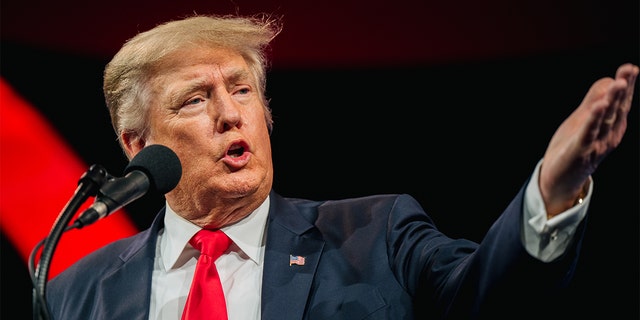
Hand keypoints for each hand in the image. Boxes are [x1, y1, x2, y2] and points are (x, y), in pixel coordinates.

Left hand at [539, 63, 637, 216]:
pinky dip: (593, 120)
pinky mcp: (580, 151)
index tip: (631, 68)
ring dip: (612, 101)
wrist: (560, 178)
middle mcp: (608, 135)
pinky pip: (588, 134)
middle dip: (623, 90)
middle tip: (629, 71)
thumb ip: (595, 101)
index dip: (627, 85)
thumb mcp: (585, 119)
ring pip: (606, 120)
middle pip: (617, 109)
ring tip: (618, 84)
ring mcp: (596, 144)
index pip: (621, 103)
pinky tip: (598, 107)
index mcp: (612, 126)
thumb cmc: (574, 146)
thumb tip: (610, 79)